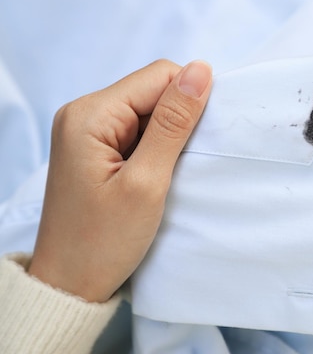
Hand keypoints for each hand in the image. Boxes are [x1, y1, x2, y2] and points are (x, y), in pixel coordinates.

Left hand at [28, 60, 212, 302]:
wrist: (69, 283)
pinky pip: (139, 130)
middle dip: (179, 120)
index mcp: (90, 114)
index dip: (190, 99)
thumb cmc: (103, 241)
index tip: (201, 140)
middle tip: (182, 163)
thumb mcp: (147, 182)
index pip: (159, 75)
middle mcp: (84, 113)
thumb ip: (174, 122)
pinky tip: (158, 174)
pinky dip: (157, 148)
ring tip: (168, 174)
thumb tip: (201, 70)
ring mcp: (87, 130)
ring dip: (169, 137)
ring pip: (150, 111)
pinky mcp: (95, 147)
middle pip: (154, 90)